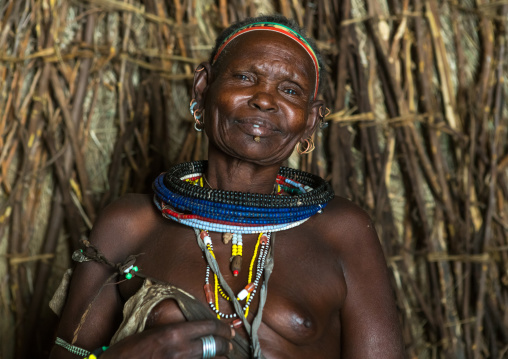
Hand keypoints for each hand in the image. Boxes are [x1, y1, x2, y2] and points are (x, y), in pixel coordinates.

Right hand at [101, 320, 233, 358]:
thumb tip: (190, 333)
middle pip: (214, 345)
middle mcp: (181, 350)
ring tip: (226, 357)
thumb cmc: (126, 352)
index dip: (222, 328)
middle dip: (226, 344)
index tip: (229, 329)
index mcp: (174, 333)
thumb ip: (172, 333)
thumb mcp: (149, 334)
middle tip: (230, 344)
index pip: (208, 327)